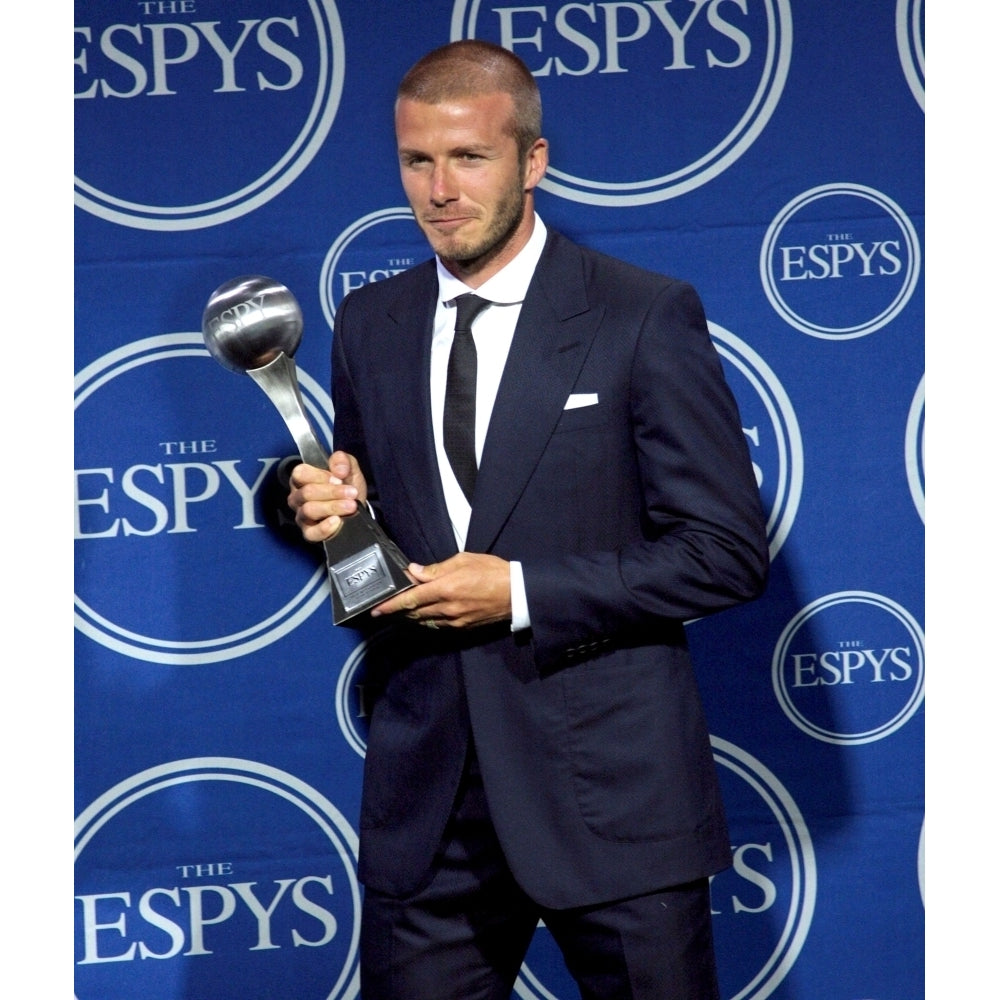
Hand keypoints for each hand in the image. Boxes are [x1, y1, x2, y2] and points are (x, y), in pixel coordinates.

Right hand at [287, 451, 366, 542]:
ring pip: (309, 510)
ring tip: (351, 506)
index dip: (320, 475)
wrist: (356, 508)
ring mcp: (301, 516)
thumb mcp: (349, 468)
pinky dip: (325, 528)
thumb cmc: (347, 486)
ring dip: (333, 507)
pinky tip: (337, 521)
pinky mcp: (309, 533)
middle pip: (307, 492)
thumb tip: (339, 470)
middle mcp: (297, 497)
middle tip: (352, 493)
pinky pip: (311, 533)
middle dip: (332, 492)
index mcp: (302, 478)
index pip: (300, 473)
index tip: (340, 479)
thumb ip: (343, 461)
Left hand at [371, 553, 511, 629]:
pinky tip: (423, 614)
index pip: (411, 599)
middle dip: (397, 611)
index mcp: (445, 589)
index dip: (391, 605)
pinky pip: (437, 624)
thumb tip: (415, 571)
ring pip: (424, 620)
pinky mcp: (462, 627)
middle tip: (383, 609)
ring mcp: (454, 620)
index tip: (376, 609)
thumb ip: (436, 569)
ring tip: (399, 611)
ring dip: (410, 616)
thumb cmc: (491, 571)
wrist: (517, 593)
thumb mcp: (463, 560)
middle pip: (414, 612)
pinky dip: (426, 619)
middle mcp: (446, 608)